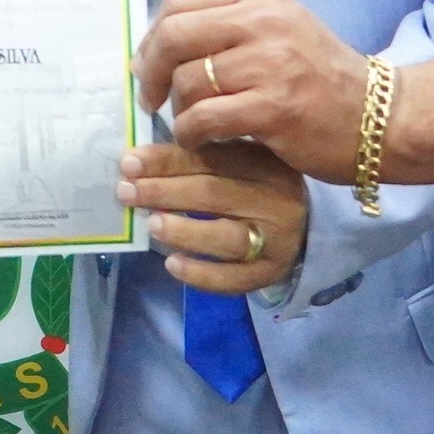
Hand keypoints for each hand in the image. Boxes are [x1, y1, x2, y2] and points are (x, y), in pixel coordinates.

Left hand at [122, 138, 308, 294]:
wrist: (307, 225)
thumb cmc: (258, 184)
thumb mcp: (239, 159)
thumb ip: (200, 154)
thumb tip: (138, 160)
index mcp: (264, 163)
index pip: (210, 159)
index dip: (166, 160)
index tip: (129, 163)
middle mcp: (275, 200)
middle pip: (214, 195)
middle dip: (164, 192)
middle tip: (126, 192)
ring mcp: (277, 240)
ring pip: (227, 237)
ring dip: (184, 231)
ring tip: (152, 226)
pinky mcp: (272, 272)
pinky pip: (234, 279)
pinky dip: (201, 274)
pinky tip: (172, 265)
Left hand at [143, 0, 375, 182]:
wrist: (381, 117)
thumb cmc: (321, 79)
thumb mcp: (279, 32)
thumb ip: (227, 27)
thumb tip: (158, 44)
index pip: (180, 2)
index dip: (152, 36)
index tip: (148, 64)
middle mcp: (264, 22)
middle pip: (174, 36)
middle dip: (151, 71)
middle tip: (151, 98)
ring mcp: (271, 64)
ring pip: (188, 82)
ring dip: (178, 110)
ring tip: (190, 124)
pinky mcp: (274, 108)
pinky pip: (205, 119)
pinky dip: (192, 134)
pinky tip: (202, 141)